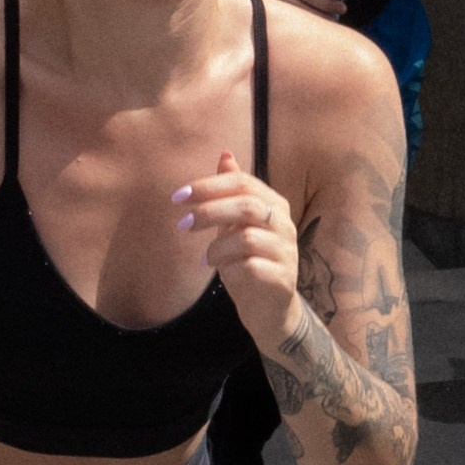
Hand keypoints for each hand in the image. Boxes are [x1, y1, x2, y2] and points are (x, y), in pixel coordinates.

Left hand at [174, 151, 302, 349]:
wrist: (270, 310)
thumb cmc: (250, 261)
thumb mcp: (237, 224)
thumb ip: (233, 192)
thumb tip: (225, 154)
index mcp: (274, 205)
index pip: (243, 183)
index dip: (208, 186)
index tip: (177, 196)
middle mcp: (284, 225)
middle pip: (247, 205)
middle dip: (209, 212)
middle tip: (183, 224)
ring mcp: (287, 252)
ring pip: (246, 238)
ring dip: (217, 248)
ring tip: (206, 259)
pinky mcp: (283, 279)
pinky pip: (251, 267)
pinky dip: (230, 268)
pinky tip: (223, 272)